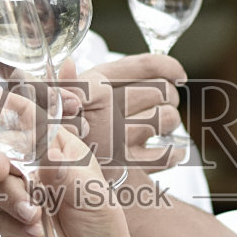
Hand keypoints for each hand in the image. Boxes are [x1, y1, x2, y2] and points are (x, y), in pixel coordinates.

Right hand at [0, 127, 133, 236]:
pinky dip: (16, 222)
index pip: (28, 122)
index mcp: (56, 150)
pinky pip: (0, 216)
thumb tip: (45, 149)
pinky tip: (37, 231)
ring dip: (14, 199)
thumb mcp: (89, 186)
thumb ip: (63, 167)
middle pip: (2, 153)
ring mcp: (22, 195)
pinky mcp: (12, 222)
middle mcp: (35, 169)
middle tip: (2, 170)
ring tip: (35, 214)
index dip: (6, 107)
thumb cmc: (101, 217)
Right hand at [62, 54, 186, 174]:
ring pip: (167, 118)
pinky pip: (165, 154)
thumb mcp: (59, 101)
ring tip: (164, 124)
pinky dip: (175, 152)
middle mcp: (108, 108)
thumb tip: (69, 64)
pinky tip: (174, 150)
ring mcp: (118, 138)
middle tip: (166, 102)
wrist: (57, 172)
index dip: (169, 66)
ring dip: (171, 121)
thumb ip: (74, 82)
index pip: (145, 66)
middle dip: (170, 96)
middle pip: (161, 91)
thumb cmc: (60, 133)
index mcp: (94, 84)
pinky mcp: (127, 166)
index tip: (179, 75)